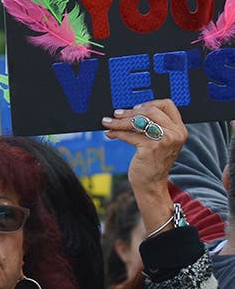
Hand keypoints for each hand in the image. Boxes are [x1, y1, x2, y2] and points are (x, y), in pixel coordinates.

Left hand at [102, 99, 184, 231]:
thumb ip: (154, 126)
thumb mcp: (159, 142)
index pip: (167, 105)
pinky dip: (117, 133)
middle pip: (151, 110)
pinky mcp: (151, 148)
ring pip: (138, 121)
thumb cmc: (152, 162)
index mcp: (180, 129)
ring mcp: (164, 140)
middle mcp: (176, 133)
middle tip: (116, 114)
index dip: (149, 103)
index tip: (134, 108)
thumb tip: (131, 110)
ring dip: (119, 121)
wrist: (152, 185)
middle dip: (130, 112)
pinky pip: (130, 134)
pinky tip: (110, 134)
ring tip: (108, 122)